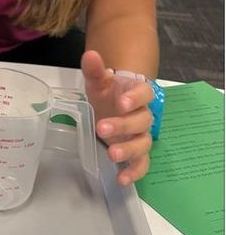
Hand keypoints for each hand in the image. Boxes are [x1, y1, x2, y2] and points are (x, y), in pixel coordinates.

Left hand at [81, 49, 152, 185]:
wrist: (111, 106)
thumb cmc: (106, 93)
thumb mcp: (97, 82)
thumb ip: (94, 70)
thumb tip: (90, 55)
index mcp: (136, 94)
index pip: (144, 93)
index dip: (135, 98)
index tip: (121, 103)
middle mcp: (143, 115)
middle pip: (142, 121)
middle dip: (124, 125)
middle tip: (102, 128)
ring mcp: (140, 135)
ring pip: (143, 144)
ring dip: (129, 150)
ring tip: (111, 155)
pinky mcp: (136, 152)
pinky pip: (142, 164)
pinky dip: (134, 172)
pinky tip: (122, 179)